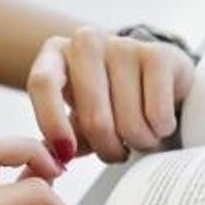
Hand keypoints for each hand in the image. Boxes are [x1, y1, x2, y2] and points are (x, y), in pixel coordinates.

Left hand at [28, 27, 194, 163]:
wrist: (155, 79)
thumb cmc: (108, 101)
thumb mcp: (77, 118)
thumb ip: (59, 140)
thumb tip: (48, 163)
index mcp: (56, 54)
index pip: (43, 83)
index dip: (52, 122)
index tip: (66, 154)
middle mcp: (87, 42)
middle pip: (92, 114)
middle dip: (107, 147)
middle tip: (116, 154)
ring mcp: (124, 45)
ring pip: (129, 120)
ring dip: (139, 141)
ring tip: (140, 136)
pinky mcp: (159, 54)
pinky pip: (157, 112)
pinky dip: (161, 129)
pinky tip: (160, 122)